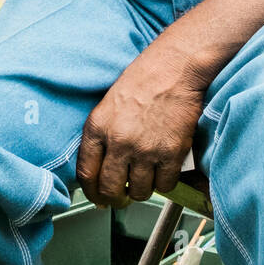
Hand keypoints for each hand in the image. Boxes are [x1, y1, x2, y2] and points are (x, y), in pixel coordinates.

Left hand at [76, 44, 205, 209]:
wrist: (176, 66)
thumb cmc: (146, 77)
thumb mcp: (110, 103)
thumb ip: (103, 134)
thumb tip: (102, 167)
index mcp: (98, 126)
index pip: (86, 174)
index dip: (92, 192)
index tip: (98, 198)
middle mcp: (118, 141)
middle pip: (110, 189)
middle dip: (115, 198)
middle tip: (122, 196)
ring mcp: (145, 149)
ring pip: (139, 192)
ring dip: (142, 189)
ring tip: (147, 176)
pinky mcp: (171, 152)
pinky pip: (166, 185)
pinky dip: (166, 182)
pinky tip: (165, 169)